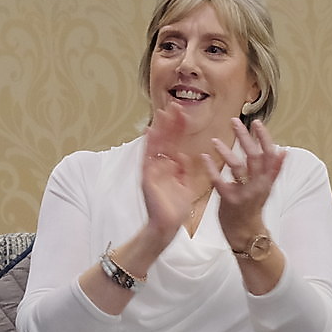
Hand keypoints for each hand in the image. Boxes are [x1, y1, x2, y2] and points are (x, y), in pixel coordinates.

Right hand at [140, 100, 211, 236]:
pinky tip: (150, 132)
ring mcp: (152, 171)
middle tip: (176, 105)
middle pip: (165, 140)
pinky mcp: (147, 178)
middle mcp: (159, 166)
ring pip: (156, 145)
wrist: (167, 226)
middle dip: (170, 123)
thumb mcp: (185, 185)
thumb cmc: (175, 209)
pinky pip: (147, 159)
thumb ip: (184, 170)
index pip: (175, 143)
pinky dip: (148, 146)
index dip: (179, 128)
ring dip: (160, 129)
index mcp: (170, 167)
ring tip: (164, 113)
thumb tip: (184, 156)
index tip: (184, 113)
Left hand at [209, 117, 285, 242]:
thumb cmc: (253, 207)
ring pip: (237, 167)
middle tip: (235, 121)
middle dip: (245, 137)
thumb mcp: (266, 188)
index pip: (270, 155)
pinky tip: (204, 157)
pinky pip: (219, 182)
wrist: (246, 234)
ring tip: (215, 140)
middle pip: (253, 157)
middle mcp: (258, 185)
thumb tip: (283, 150)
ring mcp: (244, 193)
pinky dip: (211, 169)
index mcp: (267, 180)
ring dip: (226, 151)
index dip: (265, 138)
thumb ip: (272, 170)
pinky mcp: (229, 200)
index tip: (258, 123)